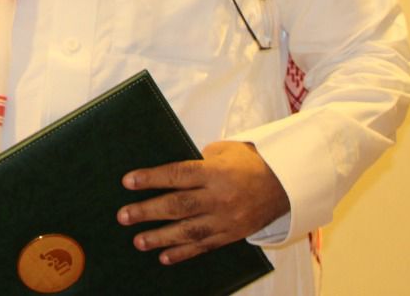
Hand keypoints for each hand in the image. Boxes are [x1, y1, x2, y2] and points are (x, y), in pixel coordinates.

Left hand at [117, 140, 288, 264]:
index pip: (178, 174)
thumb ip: (197, 161)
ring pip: (190, 231)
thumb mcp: (223, 151)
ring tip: (138, 241)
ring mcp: (227, 219)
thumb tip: (170, 172)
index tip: (127, 181)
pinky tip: (164, 257)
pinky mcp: (233, 235)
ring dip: (161, 238)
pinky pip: (205, 246)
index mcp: (216, 172)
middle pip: (179, 205)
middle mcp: (220, 198)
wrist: (286, 183)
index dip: (151, 178)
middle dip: (148, 211)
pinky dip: (184, 253)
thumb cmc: (248, 162)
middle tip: (123, 216)